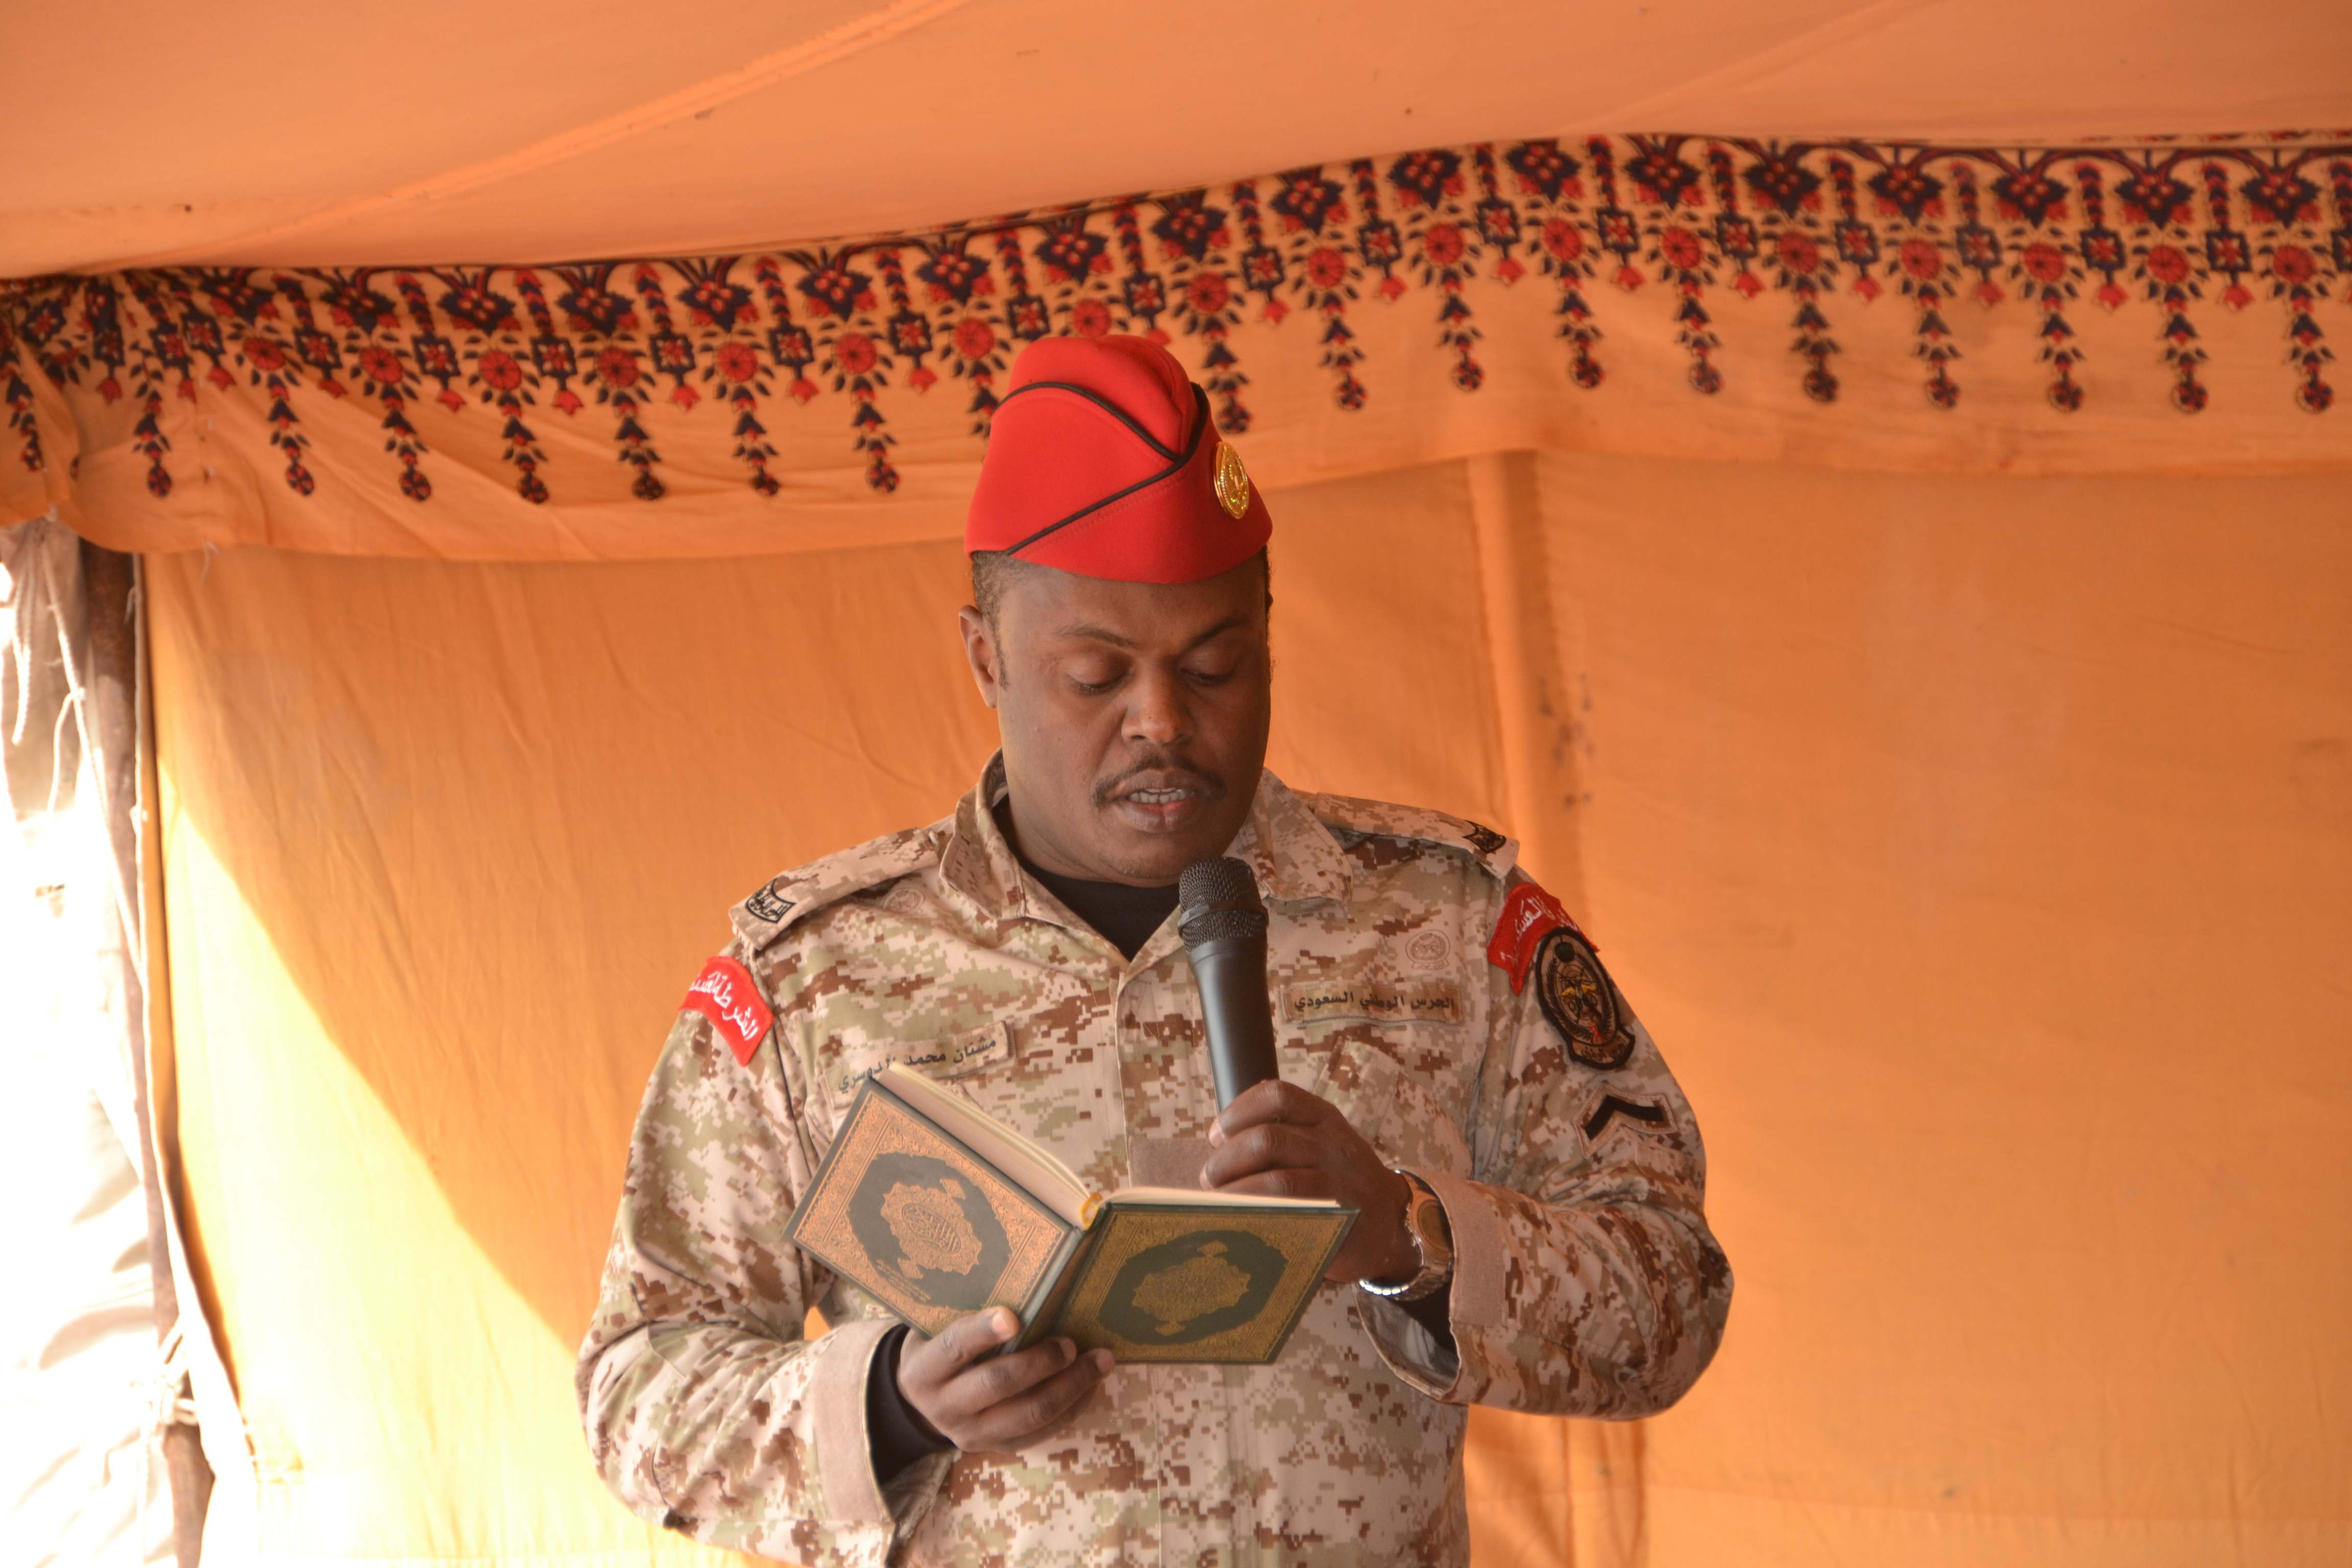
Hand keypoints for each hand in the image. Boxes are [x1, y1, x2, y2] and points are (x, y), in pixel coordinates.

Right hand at [896, 1307, 1114, 1453]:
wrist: (922, 1401)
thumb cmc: (938, 1346)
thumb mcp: (935, 1327)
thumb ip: (964, 1310)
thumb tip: (1024, 1277)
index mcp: (923, 1371)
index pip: (953, 1349)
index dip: (982, 1332)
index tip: (1013, 1316)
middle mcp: (943, 1407)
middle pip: (997, 1385)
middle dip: (1040, 1362)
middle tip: (1071, 1343)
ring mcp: (971, 1433)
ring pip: (1028, 1414)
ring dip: (1071, 1386)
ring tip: (1101, 1361)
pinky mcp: (997, 1447)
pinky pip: (1041, 1431)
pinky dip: (1072, 1407)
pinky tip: (1092, 1384)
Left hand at [1199, 1080, 1416, 1284]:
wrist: (1392, 1222)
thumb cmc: (1341, 1181)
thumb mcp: (1324, 1144)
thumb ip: (1285, 1137)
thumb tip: (1219, 1150)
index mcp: (1325, 1118)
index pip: (1277, 1095)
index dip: (1238, 1110)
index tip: (1216, 1133)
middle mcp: (1333, 1144)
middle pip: (1267, 1139)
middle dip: (1227, 1160)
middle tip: (1209, 1178)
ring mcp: (1338, 1183)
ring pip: (1277, 1180)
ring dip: (1237, 1192)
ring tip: (1219, 1202)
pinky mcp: (1338, 1219)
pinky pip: (1291, 1215)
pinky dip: (1258, 1217)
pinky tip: (1242, 1221)